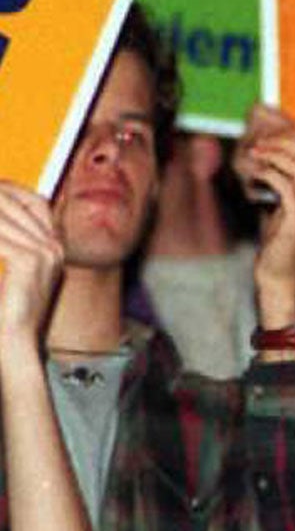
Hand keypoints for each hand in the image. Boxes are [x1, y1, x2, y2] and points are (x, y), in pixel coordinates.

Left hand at [0, 182, 63, 347]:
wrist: (14, 339)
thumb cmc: (7, 309)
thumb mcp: (14, 270)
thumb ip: (11, 243)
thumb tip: (2, 221)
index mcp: (54, 246)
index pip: (35, 203)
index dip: (11, 191)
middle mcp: (53, 246)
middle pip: (17, 206)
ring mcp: (45, 253)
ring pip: (3, 221)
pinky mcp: (29, 261)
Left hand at [237, 105, 294, 328]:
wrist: (282, 276)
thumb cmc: (282, 238)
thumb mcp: (292, 204)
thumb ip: (292, 179)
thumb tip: (275, 146)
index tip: (269, 135)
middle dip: (283, 141)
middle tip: (259, 142)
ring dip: (273, 155)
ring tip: (254, 154)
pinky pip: (286, 185)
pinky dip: (268, 173)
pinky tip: (255, 172)